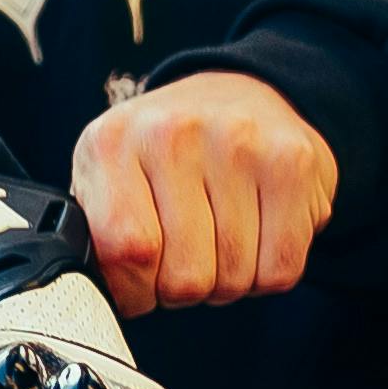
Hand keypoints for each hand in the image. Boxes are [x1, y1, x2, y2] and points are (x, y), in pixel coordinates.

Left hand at [69, 72, 335, 321]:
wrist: (236, 93)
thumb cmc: (163, 154)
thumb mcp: (106, 177)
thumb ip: (95, 234)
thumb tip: (98, 295)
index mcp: (113, 142)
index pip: (126, 251)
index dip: (136, 292)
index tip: (140, 288)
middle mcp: (174, 132)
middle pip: (185, 276)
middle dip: (183, 290)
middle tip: (183, 260)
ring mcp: (239, 142)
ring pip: (235, 278)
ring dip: (226, 281)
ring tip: (218, 243)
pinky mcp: (292, 162)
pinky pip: (280, 269)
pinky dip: (266, 275)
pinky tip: (255, 239)